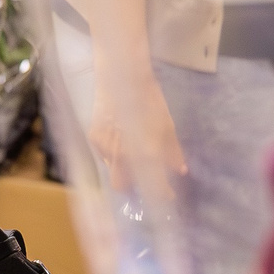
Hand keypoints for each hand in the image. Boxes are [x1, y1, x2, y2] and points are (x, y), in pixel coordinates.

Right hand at [88, 60, 182, 191]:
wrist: (121, 79)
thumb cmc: (150, 101)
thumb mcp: (167, 127)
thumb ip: (172, 152)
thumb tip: (180, 169)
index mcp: (145, 154)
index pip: (153, 186)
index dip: (162, 194)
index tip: (168, 194)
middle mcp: (122, 156)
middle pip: (121, 186)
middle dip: (132, 186)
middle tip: (144, 177)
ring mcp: (104, 148)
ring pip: (112, 169)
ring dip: (122, 167)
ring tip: (131, 150)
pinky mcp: (94, 138)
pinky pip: (103, 154)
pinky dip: (113, 152)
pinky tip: (119, 137)